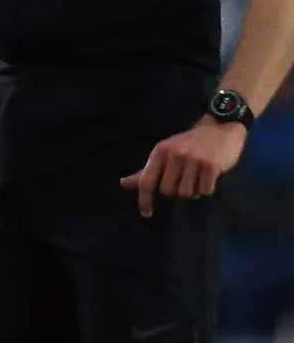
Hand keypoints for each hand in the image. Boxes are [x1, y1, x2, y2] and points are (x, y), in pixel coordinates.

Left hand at [123, 114, 245, 216]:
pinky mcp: (212, 166)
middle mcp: (175, 155)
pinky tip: (209, 178)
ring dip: (193, 191)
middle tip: (184, 180)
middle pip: (168, 191)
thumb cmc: (189, 143)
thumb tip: (123, 183)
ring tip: (197, 178)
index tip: (146, 214)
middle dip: (176, 191)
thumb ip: (146, 171)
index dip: (144, 199)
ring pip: (187, 193)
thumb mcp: (165, 152)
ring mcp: (194, 160)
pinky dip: (206, 189)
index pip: (146, 181)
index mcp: (160, 152)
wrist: (220, 128)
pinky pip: (205, 191)